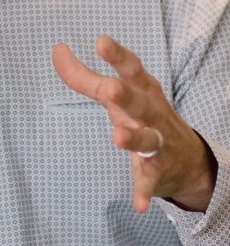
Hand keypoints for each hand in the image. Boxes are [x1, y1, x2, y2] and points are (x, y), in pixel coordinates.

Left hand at [52, 36, 216, 212]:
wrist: (189, 160)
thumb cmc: (143, 114)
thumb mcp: (119, 92)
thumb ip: (85, 75)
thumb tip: (57, 50)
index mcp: (143, 90)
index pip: (131, 68)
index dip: (117, 55)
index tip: (101, 41)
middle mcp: (151, 113)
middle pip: (137, 102)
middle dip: (124, 95)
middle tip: (109, 88)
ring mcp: (156, 142)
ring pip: (146, 140)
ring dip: (132, 139)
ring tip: (117, 138)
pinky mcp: (156, 171)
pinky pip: (149, 181)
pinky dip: (144, 192)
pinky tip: (138, 205)